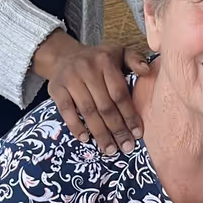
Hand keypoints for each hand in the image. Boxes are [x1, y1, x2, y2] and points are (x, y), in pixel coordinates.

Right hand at [33, 33, 149, 153]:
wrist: (64, 56)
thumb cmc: (98, 60)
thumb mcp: (119, 53)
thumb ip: (135, 60)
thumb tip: (147, 71)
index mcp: (106, 61)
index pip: (120, 94)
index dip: (129, 115)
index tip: (137, 134)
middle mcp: (87, 68)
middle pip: (105, 105)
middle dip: (117, 130)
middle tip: (125, 148)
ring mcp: (70, 78)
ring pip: (88, 111)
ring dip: (99, 134)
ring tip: (109, 150)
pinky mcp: (55, 88)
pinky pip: (66, 110)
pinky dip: (76, 126)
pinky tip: (85, 139)